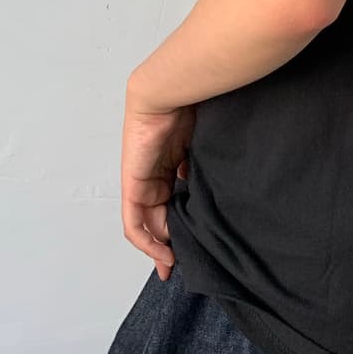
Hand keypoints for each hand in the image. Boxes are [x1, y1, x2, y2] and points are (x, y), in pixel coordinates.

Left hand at [121, 80, 196, 280]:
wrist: (172, 89)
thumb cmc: (195, 105)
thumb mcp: (204, 144)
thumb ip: (206, 165)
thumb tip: (219, 188)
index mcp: (172, 162)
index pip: (174, 200)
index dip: (182, 224)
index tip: (198, 245)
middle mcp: (155, 173)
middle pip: (160, 216)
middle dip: (170, 243)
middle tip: (184, 264)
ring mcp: (142, 178)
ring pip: (147, 222)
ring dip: (158, 246)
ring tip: (173, 263)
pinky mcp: (133, 182)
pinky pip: (134, 220)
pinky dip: (145, 239)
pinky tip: (161, 252)